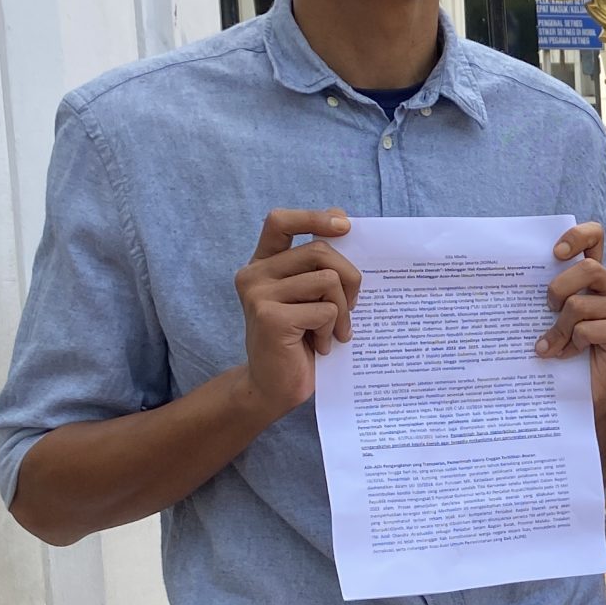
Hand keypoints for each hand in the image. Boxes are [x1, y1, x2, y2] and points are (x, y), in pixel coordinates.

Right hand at [232, 208, 358, 415]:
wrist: (275, 387)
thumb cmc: (300, 341)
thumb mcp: (310, 297)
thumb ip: (318, 265)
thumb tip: (343, 221)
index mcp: (263, 263)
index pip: (280, 221)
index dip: (313, 218)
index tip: (344, 225)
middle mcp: (254, 274)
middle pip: (320, 251)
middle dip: (350, 278)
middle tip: (351, 307)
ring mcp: (258, 294)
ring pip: (328, 280)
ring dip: (342, 311)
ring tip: (332, 332)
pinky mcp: (269, 317)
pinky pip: (324, 310)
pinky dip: (332, 329)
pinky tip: (320, 346)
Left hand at [540, 221, 605, 401]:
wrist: (577, 389)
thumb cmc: (560, 348)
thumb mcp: (549, 316)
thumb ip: (545, 295)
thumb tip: (512, 275)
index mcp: (592, 278)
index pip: (595, 239)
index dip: (578, 237)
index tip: (556, 253)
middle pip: (588, 268)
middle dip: (558, 289)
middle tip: (547, 309)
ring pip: (580, 304)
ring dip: (559, 329)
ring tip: (552, 345)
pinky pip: (588, 329)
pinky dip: (571, 344)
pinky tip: (569, 354)